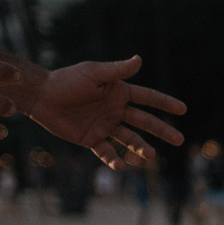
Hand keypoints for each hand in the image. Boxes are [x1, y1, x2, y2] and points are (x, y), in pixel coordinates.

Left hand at [30, 55, 187, 165]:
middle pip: (144, 121)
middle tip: (179, 140)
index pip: (147, 98)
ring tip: (150, 155)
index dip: (165, 103)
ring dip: (140, 146)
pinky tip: (121, 165)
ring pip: (129, 138)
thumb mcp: (93, 73)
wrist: (42, 97)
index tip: (182, 109)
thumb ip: (117, 70)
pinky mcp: (91, 139)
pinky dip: (114, 159)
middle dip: (162, 130)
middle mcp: (115, 110)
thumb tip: (139, 59)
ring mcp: (104, 126)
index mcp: (118, 92)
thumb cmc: (66, 80)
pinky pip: (106, 151)